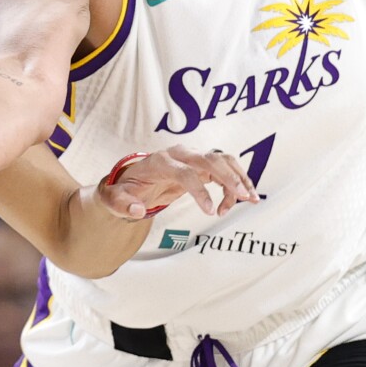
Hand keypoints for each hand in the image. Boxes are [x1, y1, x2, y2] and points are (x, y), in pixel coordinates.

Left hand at [97, 147, 258, 220]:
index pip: (185, 172)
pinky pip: (226, 167)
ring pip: (223, 160)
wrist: (132, 180)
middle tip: (243, 199)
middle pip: (210, 159)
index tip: (211, 212)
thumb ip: (121, 205)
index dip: (200, 191)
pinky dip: (238, 180)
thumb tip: (138, 211)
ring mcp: (193, 156)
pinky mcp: (202, 164)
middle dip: (229, 178)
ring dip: (240, 177)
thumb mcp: (115, 199)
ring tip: (250, 200)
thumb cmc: (125, 190)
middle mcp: (179, 153)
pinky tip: (246, 198)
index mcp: (160, 161)